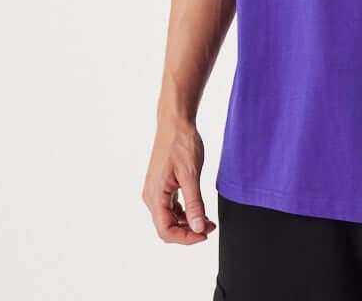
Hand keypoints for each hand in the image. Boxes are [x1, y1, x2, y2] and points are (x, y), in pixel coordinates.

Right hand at [142, 119, 216, 243]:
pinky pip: (172, 206)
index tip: (204, 234)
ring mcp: (157, 190)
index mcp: (155, 196)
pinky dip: (185, 211)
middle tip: (209, 228)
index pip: (166, 230)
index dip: (186, 238)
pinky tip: (199, 209)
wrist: (176, 122)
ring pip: (170, 217)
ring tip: (207, 220)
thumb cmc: (181, 143)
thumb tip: (198, 228)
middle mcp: (152, 196)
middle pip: (167, 227)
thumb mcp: (191, 175)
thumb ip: (194, 203)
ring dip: (188, 222)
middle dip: (189, 231)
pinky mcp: (163, 185)